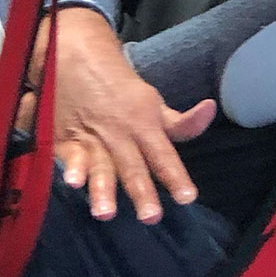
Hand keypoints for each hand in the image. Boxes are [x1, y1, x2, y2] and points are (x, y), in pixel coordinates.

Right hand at [45, 8, 215, 221]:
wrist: (76, 58)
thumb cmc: (122, 91)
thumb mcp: (154, 103)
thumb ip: (181, 122)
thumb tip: (210, 109)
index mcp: (144, 124)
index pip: (163, 155)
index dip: (175, 176)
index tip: (187, 198)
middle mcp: (120, 133)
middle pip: (132, 166)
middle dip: (141, 191)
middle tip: (150, 218)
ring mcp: (92, 137)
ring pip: (100, 166)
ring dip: (102, 189)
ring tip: (105, 214)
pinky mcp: (65, 140)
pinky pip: (69, 157)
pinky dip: (71, 168)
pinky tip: (71, 183)